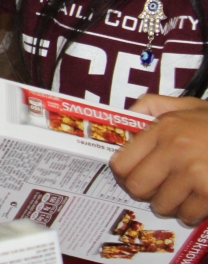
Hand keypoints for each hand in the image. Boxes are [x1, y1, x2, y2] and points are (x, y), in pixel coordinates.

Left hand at [112, 94, 207, 224]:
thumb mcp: (187, 104)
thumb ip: (151, 105)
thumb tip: (124, 120)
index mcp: (163, 129)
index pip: (122, 163)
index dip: (124, 173)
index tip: (132, 174)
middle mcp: (174, 151)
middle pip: (137, 188)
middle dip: (145, 191)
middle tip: (157, 186)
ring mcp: (194, 174)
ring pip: (162, 205)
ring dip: (170, 203)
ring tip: (182, 192)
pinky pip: (188, 215)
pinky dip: (191, 212)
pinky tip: (198, 200)